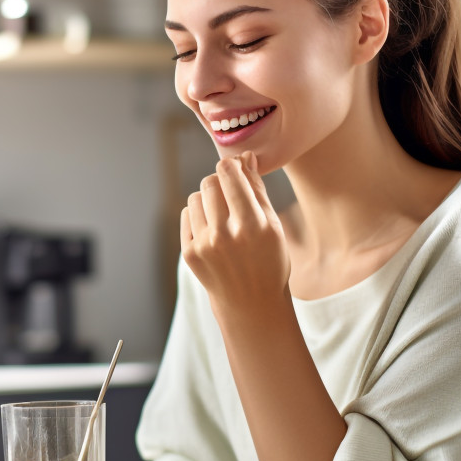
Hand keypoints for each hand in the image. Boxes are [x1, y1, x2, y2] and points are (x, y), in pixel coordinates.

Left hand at [180, 152, 289, 320]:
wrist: (251, 302)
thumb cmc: (268, 259)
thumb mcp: (273, 225)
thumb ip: (256, 189)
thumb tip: (245, 157)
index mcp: (252, 224)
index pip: (228, 174)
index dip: (230, 166)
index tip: (234, 169)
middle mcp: (225, 234)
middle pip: (209, 182)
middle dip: (219, 182)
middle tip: (230, 194)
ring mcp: (204, 245)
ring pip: (195, 197)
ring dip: (207, 199)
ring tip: (222, 215)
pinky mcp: (190, 253)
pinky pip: (186, 215)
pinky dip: (198, 216)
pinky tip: (212, 229)